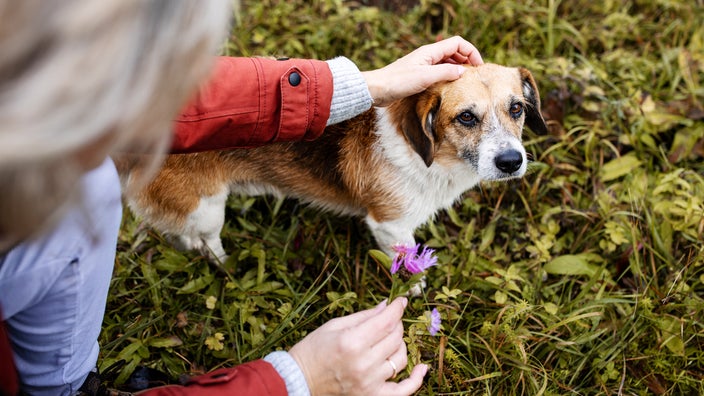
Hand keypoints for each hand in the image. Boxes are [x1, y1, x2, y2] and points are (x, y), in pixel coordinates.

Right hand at [289, 297, 427, 395]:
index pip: (386, 321)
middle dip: (395, 324)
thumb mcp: (335, 326)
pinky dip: (416, 380)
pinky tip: (422, 368)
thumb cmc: (314, 350)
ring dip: (399, 345)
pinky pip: (404, 390)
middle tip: (389, 320)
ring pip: (400, 358)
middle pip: (395, 338)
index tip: (401, 301)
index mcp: (352, 342)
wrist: (300, 380)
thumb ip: (364, 317)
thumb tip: (387, 306)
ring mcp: (369, 382)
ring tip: (388, 341)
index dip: (397, 308)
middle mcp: (363, 363)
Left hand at [362, 36, 483, 105]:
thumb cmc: (398, 82)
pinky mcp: (419, 75)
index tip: (478, 66)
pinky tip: (451, 87)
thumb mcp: (425, 77)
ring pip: (447, 62)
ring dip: (458, 69)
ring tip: (466, 82)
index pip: (458, 43)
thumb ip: (446, 72)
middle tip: (475, 76)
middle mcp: (428, 56)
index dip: (471, 52)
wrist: (378, 90)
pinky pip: (439, 72)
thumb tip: (463, 71)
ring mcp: (424, 65)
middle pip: (454, 52)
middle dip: (467, 60)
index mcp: (430, 51)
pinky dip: (448, 76)